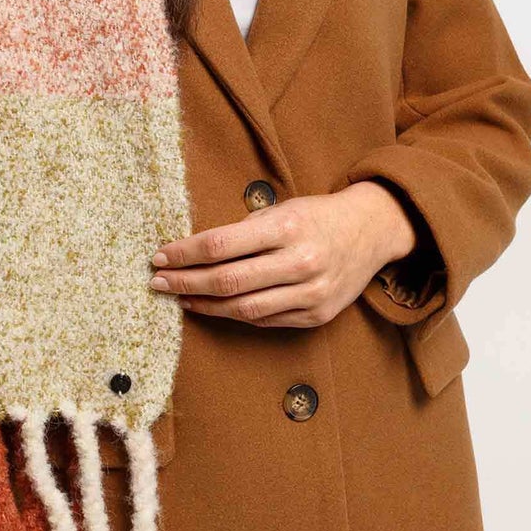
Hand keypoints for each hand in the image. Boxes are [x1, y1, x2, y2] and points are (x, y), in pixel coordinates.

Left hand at [148, 181, 416, 328]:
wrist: (372, 231)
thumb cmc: (318, 216)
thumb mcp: (283, 209)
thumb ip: (244, 231)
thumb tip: (194, 251)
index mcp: (288, 227)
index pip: (221, 244)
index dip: (184, 253)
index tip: (159, 256)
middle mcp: (301, 262)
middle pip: (227, 280)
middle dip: (185, 281)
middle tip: (158, 281)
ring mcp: (311, 294)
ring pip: (243, 309)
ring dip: (205, 305)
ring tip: (181, 296)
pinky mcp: (317, 315)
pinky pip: (265, 320)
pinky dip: (235, 315)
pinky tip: (215, 306)